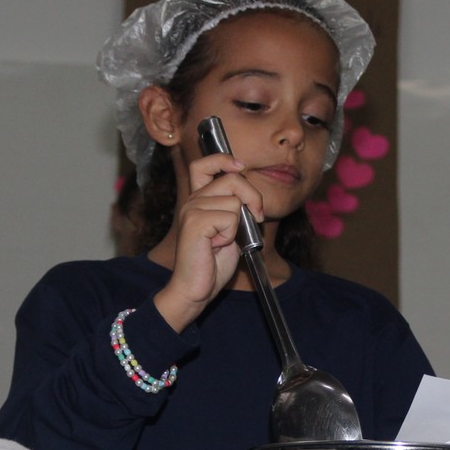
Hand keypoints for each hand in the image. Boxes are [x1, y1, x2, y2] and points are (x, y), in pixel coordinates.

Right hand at [155, 153, 263, 330]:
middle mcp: (192, 200)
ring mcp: (192, 210)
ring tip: (222, 241)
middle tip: (258, 216)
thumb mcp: (229, 231)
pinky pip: (229, 217)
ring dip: (238, 224)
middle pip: (232, 179)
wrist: (196, 289)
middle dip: (253, 196)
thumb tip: (251, 197)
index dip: (224, 159)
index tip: (240, 167)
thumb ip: (235, 210)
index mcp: (198, 200)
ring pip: (234, 200)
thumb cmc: (212, 264)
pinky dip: (230, 235)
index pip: (203, 164)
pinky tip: (216, 247)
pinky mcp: (195, 222)